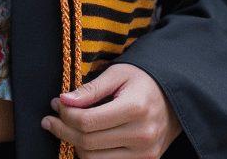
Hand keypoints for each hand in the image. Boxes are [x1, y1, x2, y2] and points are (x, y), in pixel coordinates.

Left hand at [41, 62, 181, 157]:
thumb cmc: (143, 81)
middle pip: (88, 143)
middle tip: (52, 117)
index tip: (56, 103)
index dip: (65, 114)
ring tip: (65, 128)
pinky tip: (82, 140)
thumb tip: (64, 100)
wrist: (174, 99)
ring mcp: (145, 154)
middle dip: (63, 130)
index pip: (87, 122)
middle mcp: (142, 136)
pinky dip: (91, 155)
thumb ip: (91, 89)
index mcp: (135, 109)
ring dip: (74, 145)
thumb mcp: (118, 74)